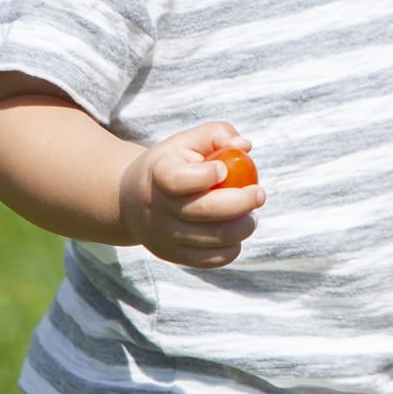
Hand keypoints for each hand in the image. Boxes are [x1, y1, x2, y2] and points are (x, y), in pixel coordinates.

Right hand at [117, 123, 265, 267]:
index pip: (177, 179)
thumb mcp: (188, 140)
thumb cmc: (172, 163)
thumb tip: (245, 146)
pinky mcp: (171, 254)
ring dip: (241, 228)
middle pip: (201, 211)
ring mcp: (162, 235)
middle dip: (239, 204)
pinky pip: (207, 260)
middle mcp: (157, 208)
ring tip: (251, 216)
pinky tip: (238, 233)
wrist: (132, 199)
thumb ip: (218, 134)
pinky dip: (230, 250)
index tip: (224, 169)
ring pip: (209, 239)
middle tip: (260, 194)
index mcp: (158, 175)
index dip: (204, 176)